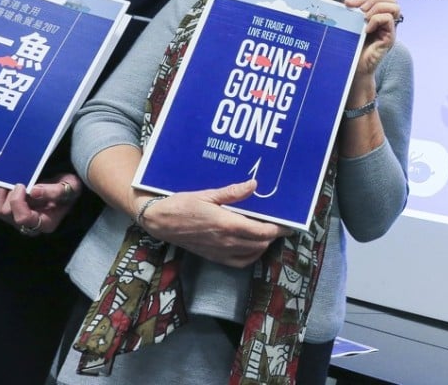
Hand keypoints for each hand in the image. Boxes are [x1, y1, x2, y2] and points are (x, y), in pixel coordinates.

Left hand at [0, 172, 81, 234]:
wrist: (66, 189)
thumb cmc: (70, 190)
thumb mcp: (70, 188)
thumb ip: (55, 191)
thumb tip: (34, 191)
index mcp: (46, 223)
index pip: (24, 218)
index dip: (18, 202)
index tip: (22, 185)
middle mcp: (31, 226)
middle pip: (9, 214)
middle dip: (11, 196)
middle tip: (20, 183)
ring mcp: (21, 221)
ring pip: (1, 211)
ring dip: (5, 196)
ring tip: (16, 185)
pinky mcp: (14, 214)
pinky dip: (0, 196)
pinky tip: (8, 187)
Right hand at [134, 179, 289, 267]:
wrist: (159, 221)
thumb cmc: (182, 204)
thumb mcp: (208, 194)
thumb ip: (232, 192)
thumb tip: (254, 185)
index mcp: (228, 224)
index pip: (263, 231)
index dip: (278, 229)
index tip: (288, 224)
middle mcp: (227, 241)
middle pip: (261, 243)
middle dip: (274, 235)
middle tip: (280, 225)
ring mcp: (220, 252)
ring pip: (252, 254)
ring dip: (263, 245)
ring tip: (267, 233)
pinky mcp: (213, 257)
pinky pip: (239, 262)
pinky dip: (251, 255)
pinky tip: (252, 245)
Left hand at [344, 0, 400, 76]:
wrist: (354, 68)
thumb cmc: (353, 48)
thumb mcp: (351, 24)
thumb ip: (354, 8)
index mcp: (378, 18)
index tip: (347, 4)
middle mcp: (387, 23)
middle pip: (392, 0)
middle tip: (360, 11)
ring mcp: (390, 30)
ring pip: (394, 7)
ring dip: (376, 8)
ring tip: (364, 18)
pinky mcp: (390, 38)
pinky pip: (389, 19)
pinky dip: (376, 20)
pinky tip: (366, 28)